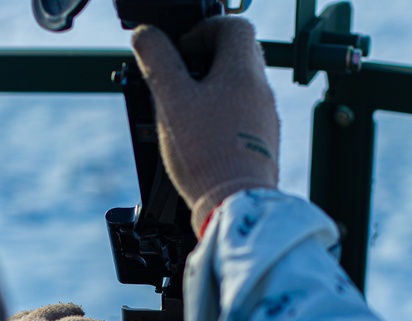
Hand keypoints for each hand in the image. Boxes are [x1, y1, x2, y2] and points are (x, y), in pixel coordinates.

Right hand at [131, 17, 279, 232]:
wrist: (235, 204)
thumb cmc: (206, 154)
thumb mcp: (171, 100)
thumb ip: (157, 61)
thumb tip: (146, 35)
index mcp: (243, 71)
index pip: (232, 26)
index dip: (202, 30)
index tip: (180, 52)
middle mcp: (261, 91)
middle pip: (236, 56)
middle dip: (204, 61)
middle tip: (178, 81)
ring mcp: (265, 119)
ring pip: (239, 89)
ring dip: (212, 91)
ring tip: (184, 112)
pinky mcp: (262, 145)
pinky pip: (243, 118)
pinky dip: (221, 118)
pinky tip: (200, 139)